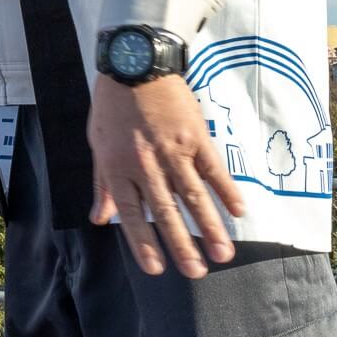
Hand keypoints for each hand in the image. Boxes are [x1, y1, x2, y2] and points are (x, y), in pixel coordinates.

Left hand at [87, 73, 243, 278]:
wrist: (135, 63)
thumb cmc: (112, 104)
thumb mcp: (97, 143)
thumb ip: (102, 183)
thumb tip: (99, 218)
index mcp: (119, 168)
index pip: (132, 215)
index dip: (144, 245)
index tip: (157, 270)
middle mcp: (147, 165)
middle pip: (167, 213)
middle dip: (183, 246)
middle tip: (197, 274)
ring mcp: (173, 151)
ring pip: (194, 197)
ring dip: (210, 228)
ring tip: (223, 255)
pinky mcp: (195, 136)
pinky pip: (214, 169)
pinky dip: (226, 191)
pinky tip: (238, 212)